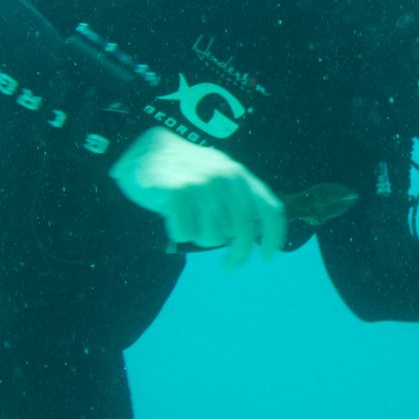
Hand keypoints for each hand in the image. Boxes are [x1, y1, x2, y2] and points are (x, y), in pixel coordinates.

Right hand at [110, 127, 284, 265]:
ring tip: (189, 219)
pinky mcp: (177, 193)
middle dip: (237, 256)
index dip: (274, 238)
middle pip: (243, 232)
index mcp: (240, 175)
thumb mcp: (218, 178)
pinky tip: (171, 215)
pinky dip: (178, 232)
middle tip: (228, 267)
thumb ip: (237, 202)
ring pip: (213, 237)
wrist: (145, 150)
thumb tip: (250, 239)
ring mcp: (202, 184)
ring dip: (200, 237)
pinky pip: (185, 234)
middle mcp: (226, 178)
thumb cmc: (185, 172)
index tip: (266, 258)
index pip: (270, 210)